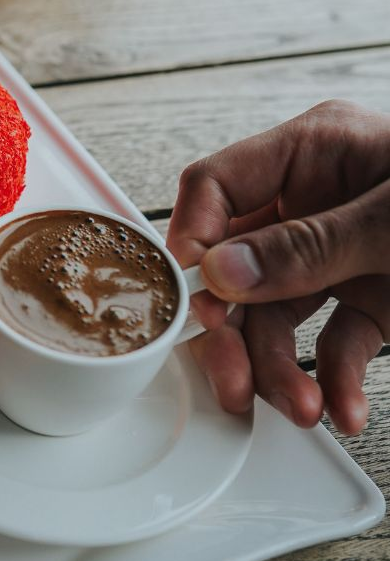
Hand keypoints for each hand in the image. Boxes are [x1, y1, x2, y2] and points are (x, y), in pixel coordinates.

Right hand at [167, 102, 389, 435]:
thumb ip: (312, 245)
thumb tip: (225, 270)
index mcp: (315, 151)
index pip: (218, 186)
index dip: (192, 237)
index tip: (190, 295)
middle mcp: (317, 204)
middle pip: (238, 266)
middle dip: (231, 329)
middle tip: (230, 377)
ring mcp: (343, 256)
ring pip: (277, 316)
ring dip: (280, 369)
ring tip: (302, 408)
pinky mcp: (376, 302)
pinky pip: (333, 343)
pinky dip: (334, 380)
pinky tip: (345, 407)